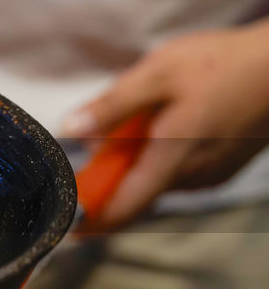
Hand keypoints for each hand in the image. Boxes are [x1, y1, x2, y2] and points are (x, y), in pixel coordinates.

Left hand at [63, 19, 268, 229]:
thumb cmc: (223, 64)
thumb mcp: (158, 73)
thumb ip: (113, 105)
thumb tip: (70, 129)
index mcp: (172, 158)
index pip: (124, 206)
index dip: (92, 219)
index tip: (66, 225)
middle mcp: (193, 177)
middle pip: (135, 190)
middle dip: (112, 170)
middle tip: (110, 131)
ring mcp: (210, 175)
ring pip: (156, 178)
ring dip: (138, 159)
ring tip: (151, 113)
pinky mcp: (221, 169)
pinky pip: (177, 171)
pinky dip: (161, 154)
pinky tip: (172, 120)